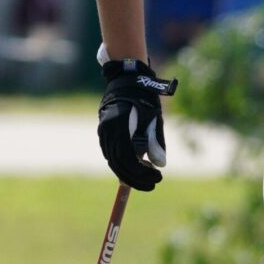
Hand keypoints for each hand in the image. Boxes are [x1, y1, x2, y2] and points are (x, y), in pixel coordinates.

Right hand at [97, 58, 176, 190]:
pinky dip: (124, 163)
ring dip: (130, 172)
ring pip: (114, 161)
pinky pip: (112, 154)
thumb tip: (161, 165)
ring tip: (148, 175)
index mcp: (120, 127)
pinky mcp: (104, 133)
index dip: (142, 173)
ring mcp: (103, 133)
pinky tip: (138, 165)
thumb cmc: (144, 97)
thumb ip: (156, 141)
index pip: (128, 159)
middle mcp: (107, 132)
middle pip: (118, 165)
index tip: (157, 178)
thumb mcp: (154, 118)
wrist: (126, 79)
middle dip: (136, 178)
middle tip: (153, 184)